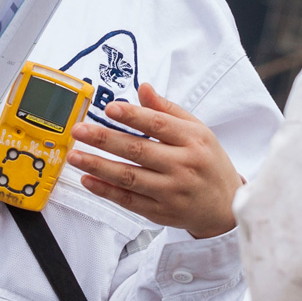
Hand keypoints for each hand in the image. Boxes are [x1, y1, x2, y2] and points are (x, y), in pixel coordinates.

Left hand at [68, 83, 242, 238]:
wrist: (226, 206)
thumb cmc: (208, 163)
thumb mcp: (198, 131)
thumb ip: (168, 110)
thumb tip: (142, 88)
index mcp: (194, 140)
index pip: (159, 124)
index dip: (132, 116)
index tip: (109, 108)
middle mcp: (183, 166)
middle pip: (139, 150)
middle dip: (105, 139)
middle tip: (79, 131)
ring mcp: (171, 191)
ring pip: (129, 177)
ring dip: (98, 166)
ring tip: (75, 156)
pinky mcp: (160, 212)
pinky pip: (128, 200)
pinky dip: (106, 191)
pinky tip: (88, 180)